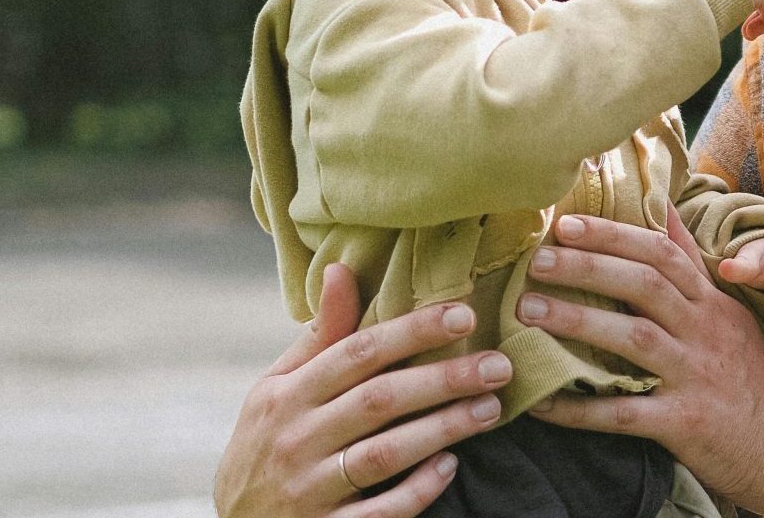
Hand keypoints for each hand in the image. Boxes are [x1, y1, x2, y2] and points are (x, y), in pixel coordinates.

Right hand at [213, 263, 513, 517]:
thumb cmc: (265, 443)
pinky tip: (449, 467)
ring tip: (489, 409)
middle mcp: (296, 438)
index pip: (357, 353)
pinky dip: (416, 490)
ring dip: (442, 429)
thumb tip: (341, 269)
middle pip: (378, 400)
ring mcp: (309, 489)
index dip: (412, 331)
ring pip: (384, 455)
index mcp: (288, 395)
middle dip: (443, 379)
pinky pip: (378, 513)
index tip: (463, 316)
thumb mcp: (276, 388)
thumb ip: (319, 337)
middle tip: (498, 366)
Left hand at [519, 210, 763, 517]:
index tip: (568, 223)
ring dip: (578, 321)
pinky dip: (579, 408)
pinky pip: (624, 413)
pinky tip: (541, 401)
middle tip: (538, 260)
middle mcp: (704, 331)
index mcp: (710, 303)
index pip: (662, 253)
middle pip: (645, 284)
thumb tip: (661, 206)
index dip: (613, 234)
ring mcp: (695, 376)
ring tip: (529, 311)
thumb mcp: (727, 311)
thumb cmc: (748, 375)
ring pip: (634, 338)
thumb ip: (690, 262)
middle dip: (589, 266)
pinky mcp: (684, 422)